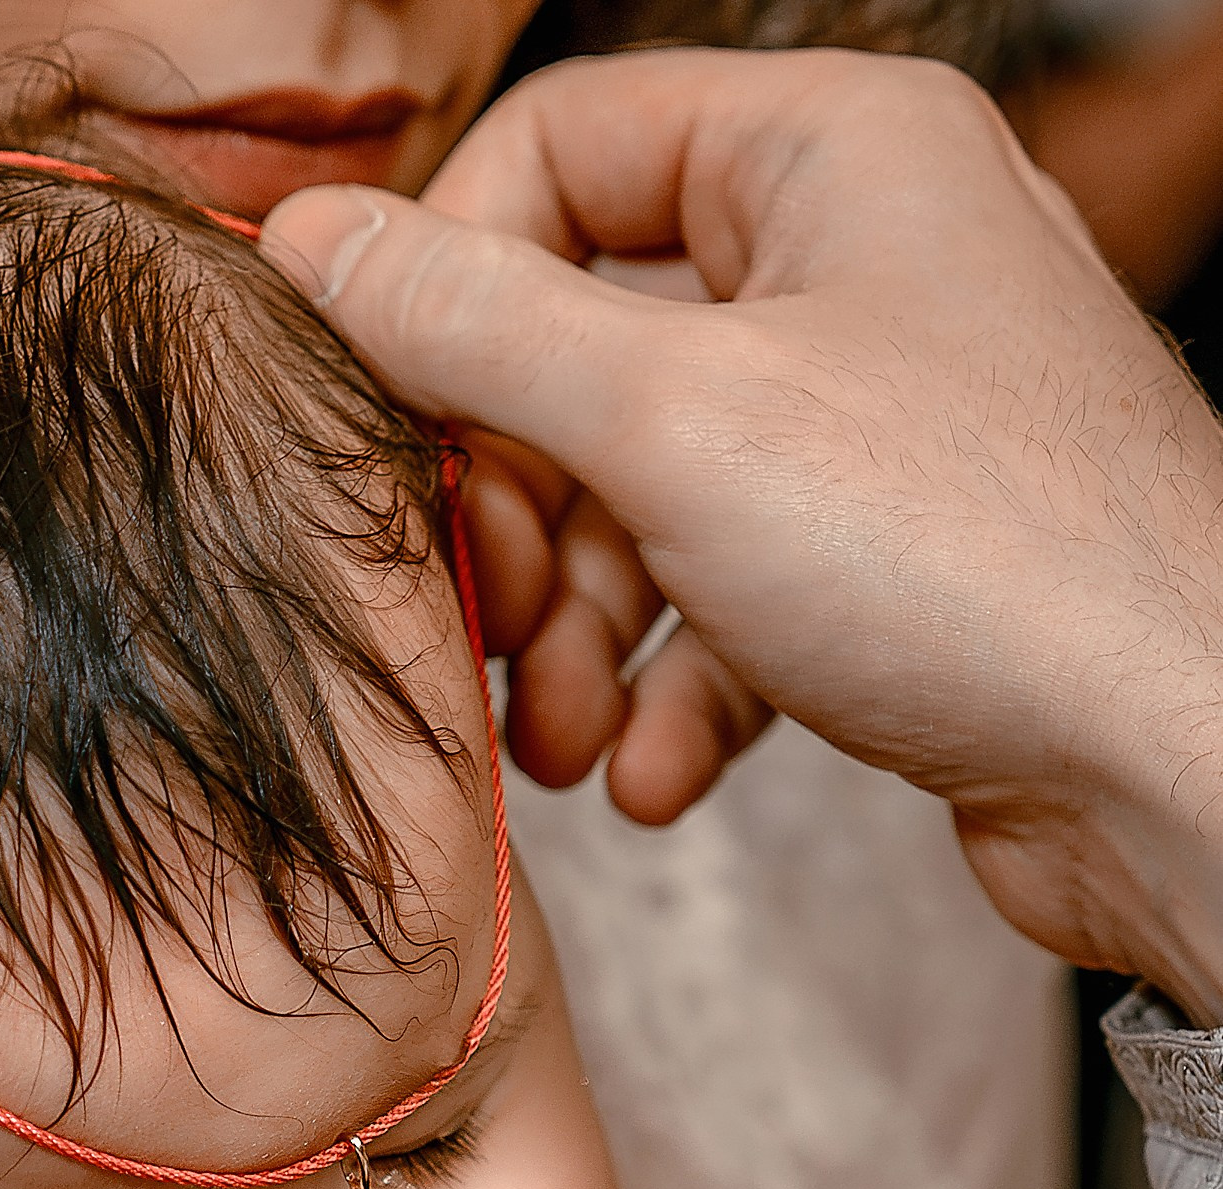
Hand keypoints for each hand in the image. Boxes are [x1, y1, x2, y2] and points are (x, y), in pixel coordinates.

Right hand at [262, 50, 1222, 1024]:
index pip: (561, 151)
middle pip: (591, 354)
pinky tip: (657, 776)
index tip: (385, 424)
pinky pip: (729, 603)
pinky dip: (675, 691)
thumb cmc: (973, 558)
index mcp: (829, 152)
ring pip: (648, 501)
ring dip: (580, 637)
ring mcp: (880, 425)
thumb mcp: (671, 419)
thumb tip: (312, 243)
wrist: (1174, 764)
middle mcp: (860, 268)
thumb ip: (471, 326)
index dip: (451, 288)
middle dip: (520, 523)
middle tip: (484, 631)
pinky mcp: (890, 566)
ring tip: (566, 745)